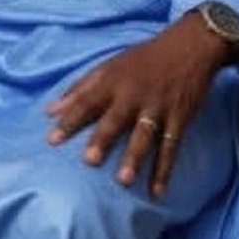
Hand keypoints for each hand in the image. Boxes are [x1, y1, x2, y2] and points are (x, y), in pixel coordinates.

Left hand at [46, 13, 231, 196]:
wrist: (189, 46)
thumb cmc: (143, 58)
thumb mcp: (110, 65)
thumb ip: (80, 88)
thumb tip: (50, 111)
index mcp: (113, 80)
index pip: (87, 101)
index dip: (70, 120)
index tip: (52, 139)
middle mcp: (134, 94)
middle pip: (116, 119)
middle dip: (103, 138)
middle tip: (90, 160)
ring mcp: (158, 107)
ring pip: (145, 135)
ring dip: (134, 157)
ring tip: (123, 180)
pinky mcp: (179, 118)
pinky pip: (171, 146)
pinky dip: (164, 170)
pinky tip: (156, 192)